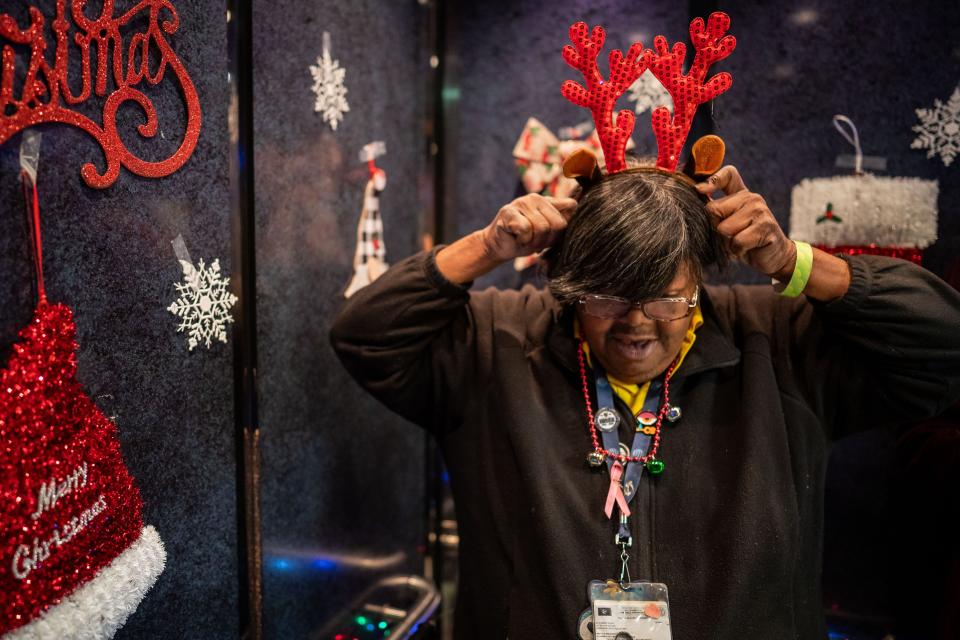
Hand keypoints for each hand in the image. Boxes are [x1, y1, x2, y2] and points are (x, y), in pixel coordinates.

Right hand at [480, 194, 577, 261]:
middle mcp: (536, 198)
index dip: (561, 231)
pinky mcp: (508, 211)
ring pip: (541, 228)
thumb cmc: (526, 239)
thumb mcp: (548, 232)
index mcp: (548, 201)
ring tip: (525, 240)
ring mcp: (521, 202)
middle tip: (535, 242)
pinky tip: (516, 238)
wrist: (500, 245)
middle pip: (557, 224)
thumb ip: (562, 221)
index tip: (550, 237)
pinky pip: (525, 229)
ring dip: (533, 242)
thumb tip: (576, 208)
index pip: (569, 211)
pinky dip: (522, 240)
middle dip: (547, 240)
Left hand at [696, 166, 795, 280]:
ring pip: (725, 228)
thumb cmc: (743, 241)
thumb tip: (696, 197)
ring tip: (738, 243)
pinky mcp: (766, 226)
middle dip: (715, 228)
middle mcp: (751, 198)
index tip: (699, 190)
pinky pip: (737, 241)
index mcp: (741, 194)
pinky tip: (746, 249)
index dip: (713, 179)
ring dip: (726, 242)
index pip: (729, 175)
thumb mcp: (726, 224)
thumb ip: (714, 213)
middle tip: (728, 236)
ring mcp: (760, 210)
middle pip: (714, 209)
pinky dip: (737, 250)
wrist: (772, 257)